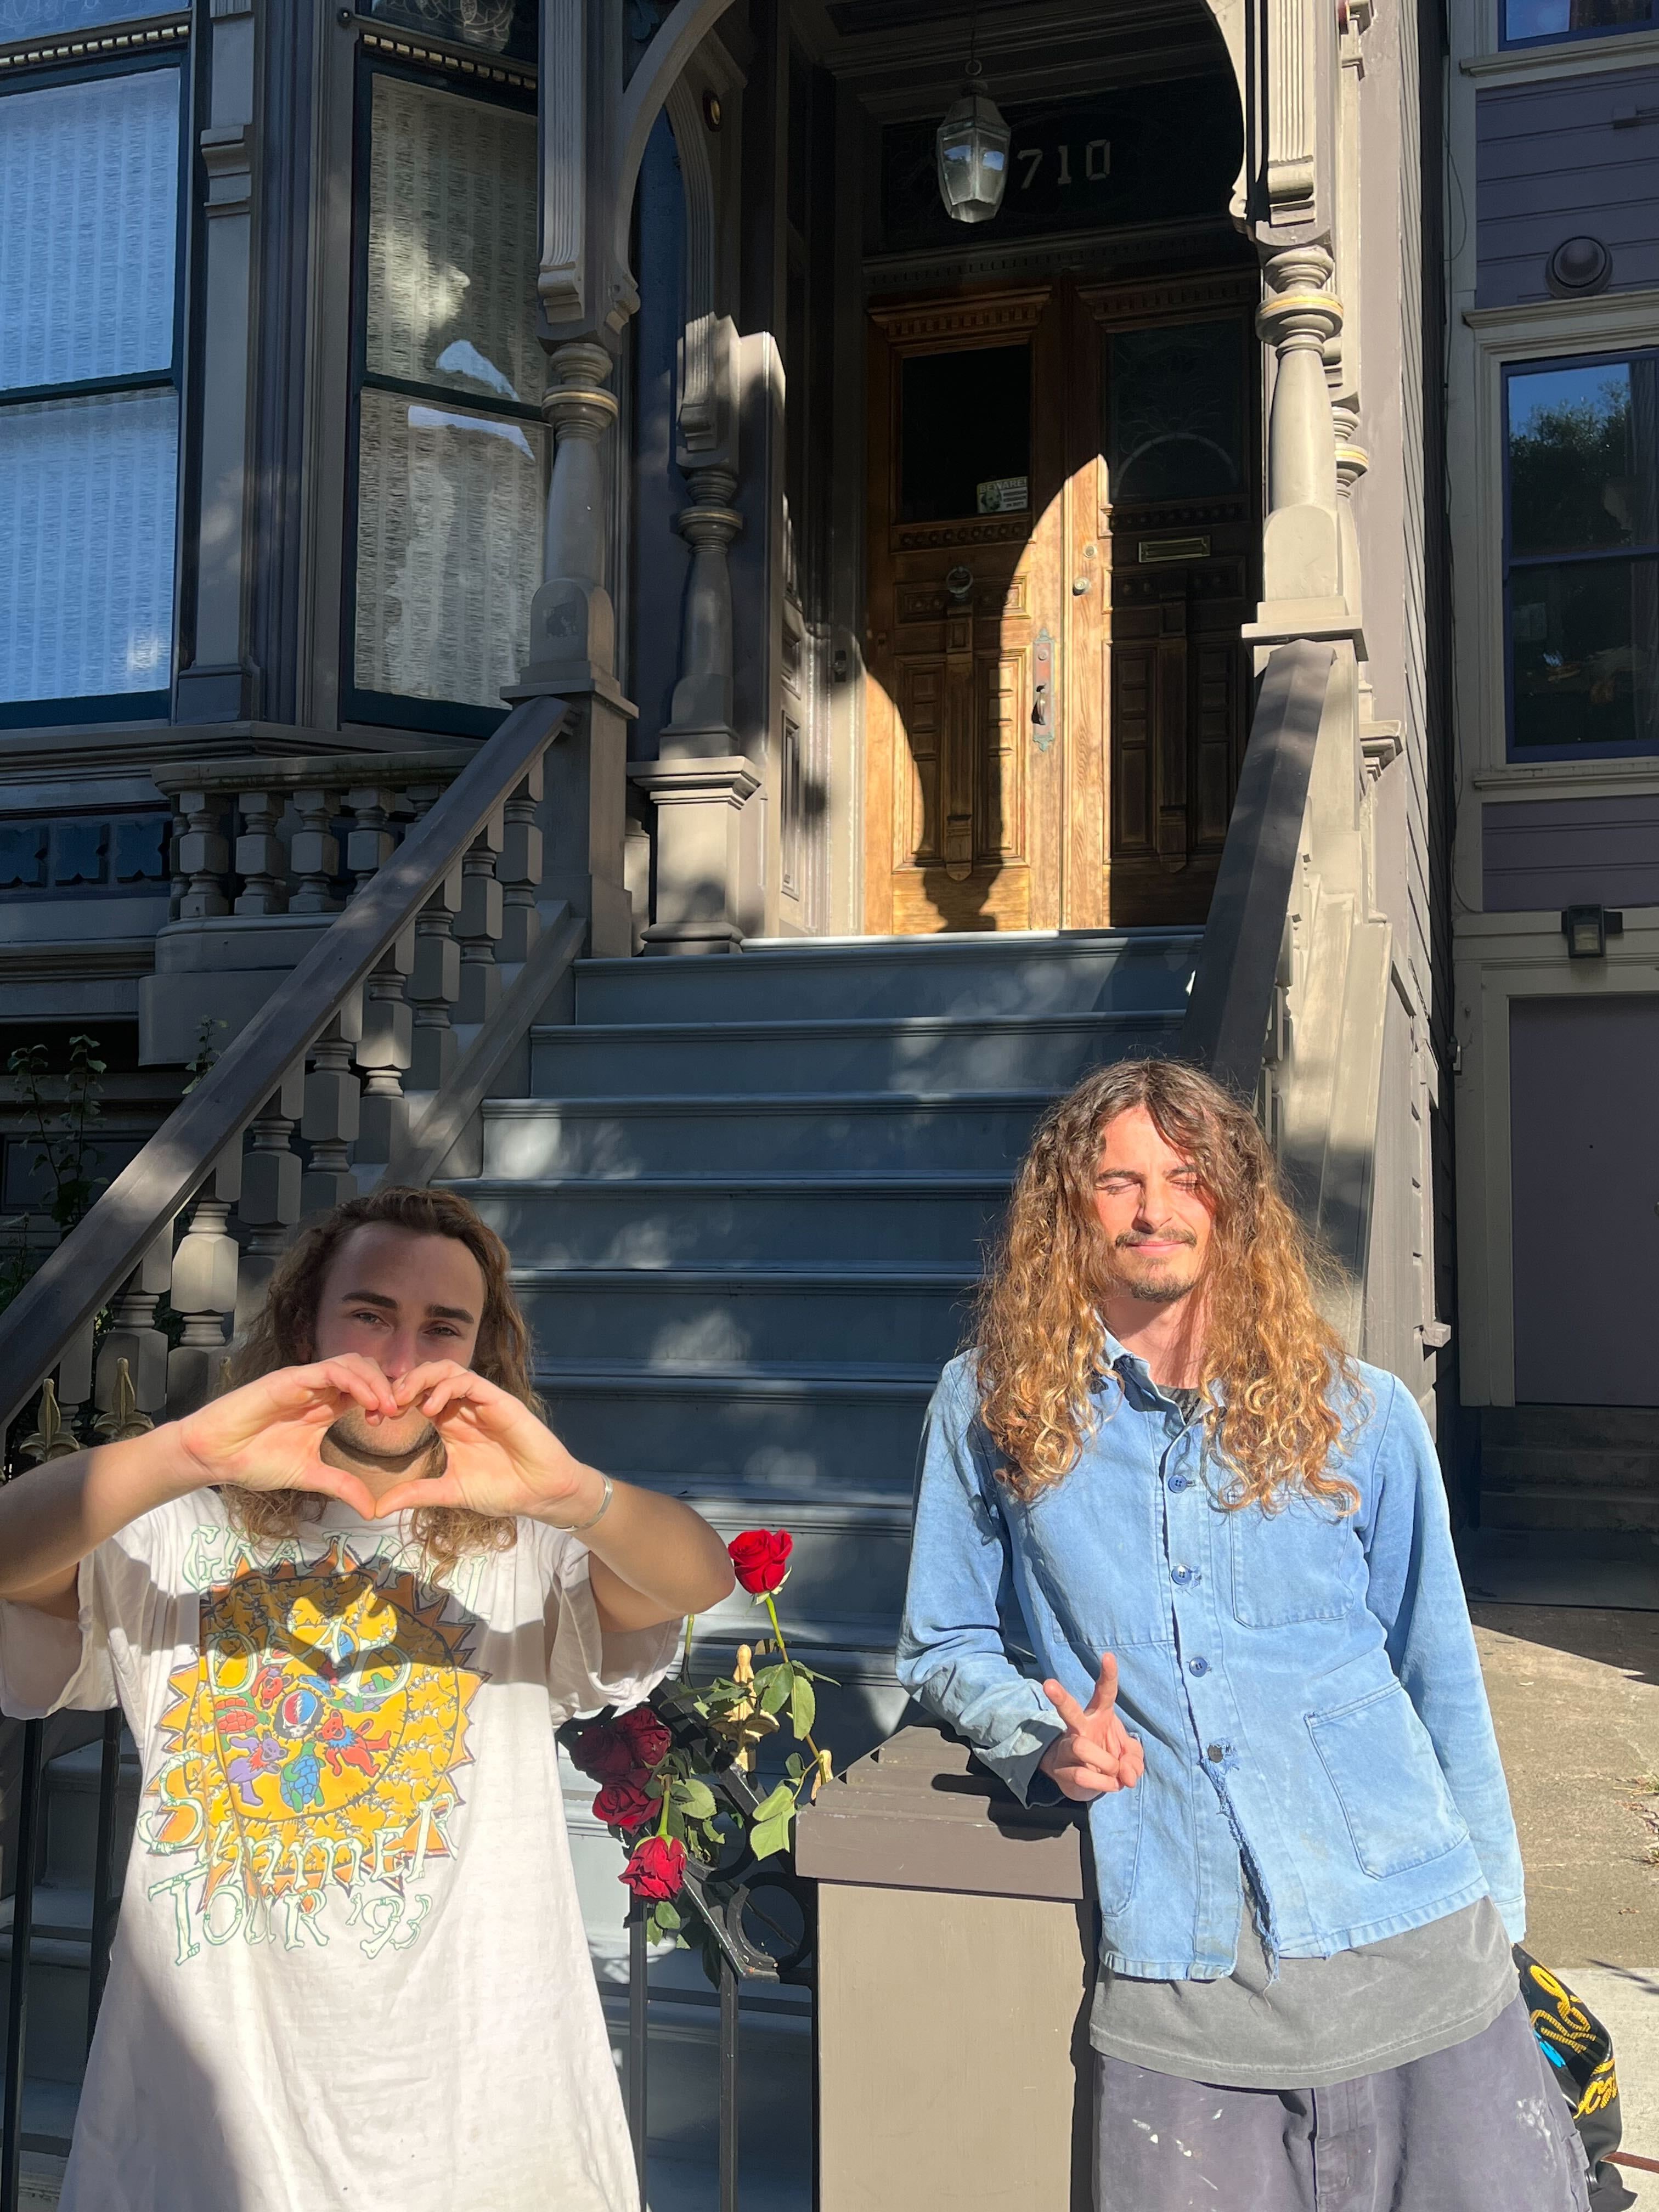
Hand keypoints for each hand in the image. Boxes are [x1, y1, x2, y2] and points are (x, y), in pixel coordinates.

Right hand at [175, 1358, 397, 1519]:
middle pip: (366, 1372)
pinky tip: (366, 1400)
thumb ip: (341, 1486)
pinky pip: (328, 1370)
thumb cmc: (253, 1461)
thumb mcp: (308, 1475)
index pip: (367, 1392)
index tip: (403, 1423)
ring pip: (351, 1365)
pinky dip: (353, 1381)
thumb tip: (372, 1510)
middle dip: (389, 1387)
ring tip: (388, 1407)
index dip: (389, 1401)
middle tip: (402, 1412)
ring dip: (375, 1382)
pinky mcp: (289, 1379)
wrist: (214, 1457)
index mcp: (326, 1407)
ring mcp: (305, 1382)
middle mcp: (319, 1390)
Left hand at [371, 1363, 601, 1525]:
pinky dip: (446, 1388)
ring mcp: (482, 1401)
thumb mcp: (450, 1492)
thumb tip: (376, 1509)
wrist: (540, 1493)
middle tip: (384, 1404)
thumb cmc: (501, 1490)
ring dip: (422, 1378)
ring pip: (448, 1370)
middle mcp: (464, 1407)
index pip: (419, 1396)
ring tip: (403, 1399)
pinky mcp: (500, 1400)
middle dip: (404, 1383)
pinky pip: (470, 1381)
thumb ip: (417, 1494)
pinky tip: (431, 1408)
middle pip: (429, 1376)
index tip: (375, 1420)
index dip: (395, 1401)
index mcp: (451, 1423)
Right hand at [1038, 1653, 1145, 1801]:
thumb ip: (1134, 1760)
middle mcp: (1080, 1726)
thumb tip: (1126, 1774)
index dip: (1108, 1674)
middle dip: (1059, 1697)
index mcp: (1100, 1715)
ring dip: (1106, 1763)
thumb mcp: (1130, 1757)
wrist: (1084, 1781)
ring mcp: (1068, 1747)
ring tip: (1115, 1772)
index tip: (1108, 1656)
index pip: (1104, 1692)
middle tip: (1048, 1683)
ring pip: (1080, 1747)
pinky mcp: (1062, 1769)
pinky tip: (1111, 1784)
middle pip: (1069, 1710)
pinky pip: (1083, 1775)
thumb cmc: (1109, 1757)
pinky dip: (1104, 1783)